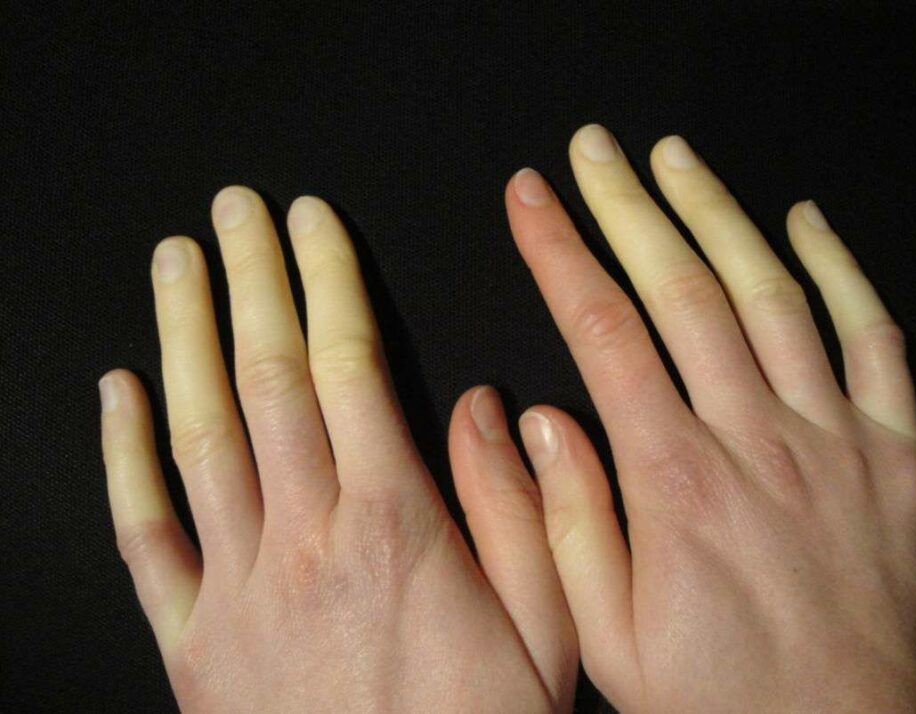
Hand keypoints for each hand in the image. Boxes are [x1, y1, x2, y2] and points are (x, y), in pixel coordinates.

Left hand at [98, 188, 576, 711]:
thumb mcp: (549, 631)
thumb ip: (523, 511)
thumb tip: (489, 407)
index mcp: (396, 528)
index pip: (351, 369)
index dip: (328, 282)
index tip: (313, 223)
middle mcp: (305, 541)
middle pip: (268, 379)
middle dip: (253, 280)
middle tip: (236, 210)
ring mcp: (236, 589)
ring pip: (199, 434)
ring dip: (183, 336)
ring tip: (178, 262)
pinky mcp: (191, 641)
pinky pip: (142, 533)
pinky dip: (122, 455)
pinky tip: (115, 391)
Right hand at [505, 125, 915, 711]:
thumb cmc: (729, 697)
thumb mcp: (611, 638)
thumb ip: (568, 523)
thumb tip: (541, 421)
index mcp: (674, 479)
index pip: (602, 330)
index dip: (559, 250)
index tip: (531, 198)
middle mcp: (752, 437)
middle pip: (680, 288)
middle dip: (627, 205)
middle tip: (594, 149)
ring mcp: (831, 435)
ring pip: (768, 292)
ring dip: (716, 214)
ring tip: (675, 158)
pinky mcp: (895, 451)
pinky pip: (874, 337)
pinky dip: (842, 269)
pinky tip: (808, 223)